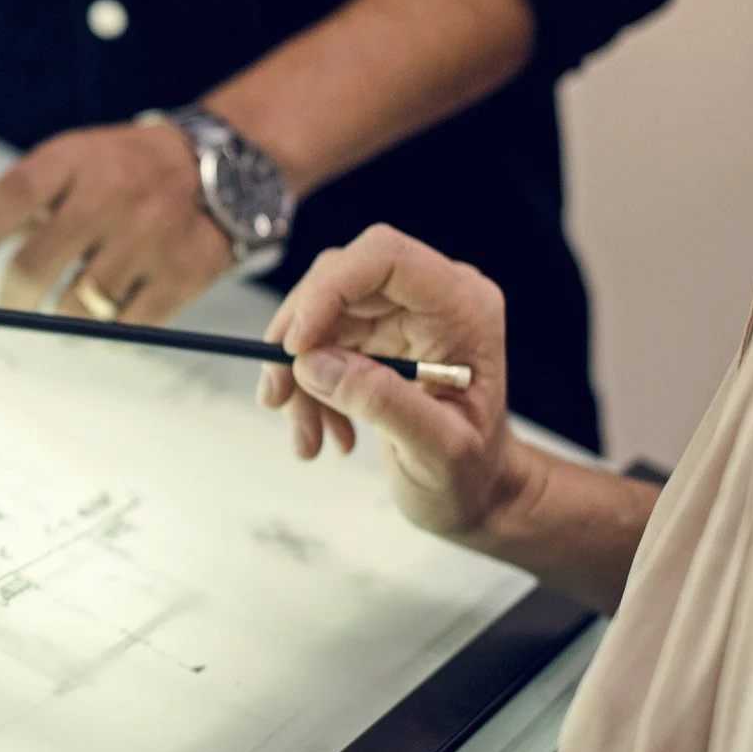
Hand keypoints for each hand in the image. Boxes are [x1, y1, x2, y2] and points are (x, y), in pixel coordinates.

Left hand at [0, 122, 233, 320]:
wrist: (218, 166)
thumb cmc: (114, 173)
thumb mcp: (57, 172)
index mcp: (73, 161)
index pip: (10, 197)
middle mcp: (112, 194)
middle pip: (39, 264)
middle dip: (12, 297)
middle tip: (9, 305)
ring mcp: (152, 235)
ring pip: (81, 304)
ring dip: (62, 315)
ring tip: (69, 301)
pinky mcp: (186, 272)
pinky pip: (129, 326)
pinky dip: (108, 330)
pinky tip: (108, 312)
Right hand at [257, 225, 536, 537]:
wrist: (477, 492)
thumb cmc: (473, 474)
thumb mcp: (438, 452)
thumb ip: (383, 403)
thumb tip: (314, 364)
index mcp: (464, 308)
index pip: (385, 258)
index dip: (329, 290)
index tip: (293, 347)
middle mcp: (433, 298)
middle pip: (341, 280)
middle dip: (298, 338)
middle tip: (276, 395)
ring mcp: (402, 314)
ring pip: (320, 315)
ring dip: (297, 375)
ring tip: (306, 436)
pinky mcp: (377, 335)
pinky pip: (319, 343)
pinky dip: (306, 388)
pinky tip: (321, 430)